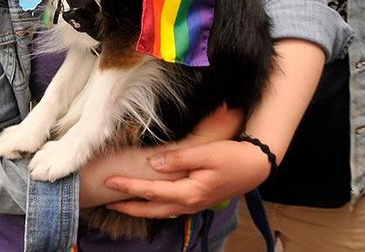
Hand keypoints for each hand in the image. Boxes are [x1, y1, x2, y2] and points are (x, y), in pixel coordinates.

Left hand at [102, 106, 260, 217]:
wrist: (256, 165)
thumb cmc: (233, 157)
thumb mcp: (206, 153)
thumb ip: (178, 158)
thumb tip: (153, 163)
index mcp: (188, 192)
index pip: (151, 192)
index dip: (128, 187)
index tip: (109, 181)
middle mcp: (189, 203)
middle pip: (152, 209)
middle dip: (128, 206)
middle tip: (107, 202)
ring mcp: (194, 204)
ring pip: (161, 211)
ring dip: (140, 209)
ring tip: (122, 204)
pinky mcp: (198, 199)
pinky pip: (171, 207)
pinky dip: (155, 206)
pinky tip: (150, 202)